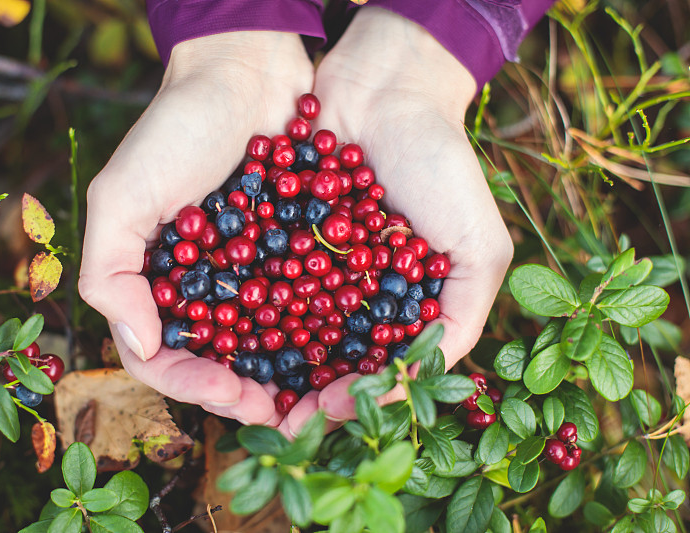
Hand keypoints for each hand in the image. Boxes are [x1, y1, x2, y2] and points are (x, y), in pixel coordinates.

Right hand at [79, 32, 313, 425]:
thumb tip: (137, 343)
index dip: (190, 384)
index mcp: (153, 282)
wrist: (247, 74)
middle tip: (275, 412)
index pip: (161, 355)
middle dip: (240, 393)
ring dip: (280, 377)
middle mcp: (199, 286)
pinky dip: (314, 334)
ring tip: (307, 399)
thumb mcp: (120, 193)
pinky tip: (337, 352)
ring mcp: (245, 273)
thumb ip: (109, 271)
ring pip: (260, 344)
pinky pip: (301, 305)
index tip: (229, 392)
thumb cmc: (176, 128)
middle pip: (214, 361)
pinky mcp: (289, 255)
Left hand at [277, 8, 512, 436]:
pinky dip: (240, 307)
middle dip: (298, 392)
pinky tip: (221, 332)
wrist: (384, 89)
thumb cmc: (442, 165)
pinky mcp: (276, 236)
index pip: (372, 370)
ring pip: (285, 328)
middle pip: (324, 358)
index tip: (320, 414)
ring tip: (239, 388)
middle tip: (270, 417)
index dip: (348, 399)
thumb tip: (414, 383)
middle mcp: (353, 294)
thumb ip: (461, 320)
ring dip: (264, 362)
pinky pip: (257, 279)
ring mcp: (313, 266)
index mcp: (399, 306)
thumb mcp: (478, 247)